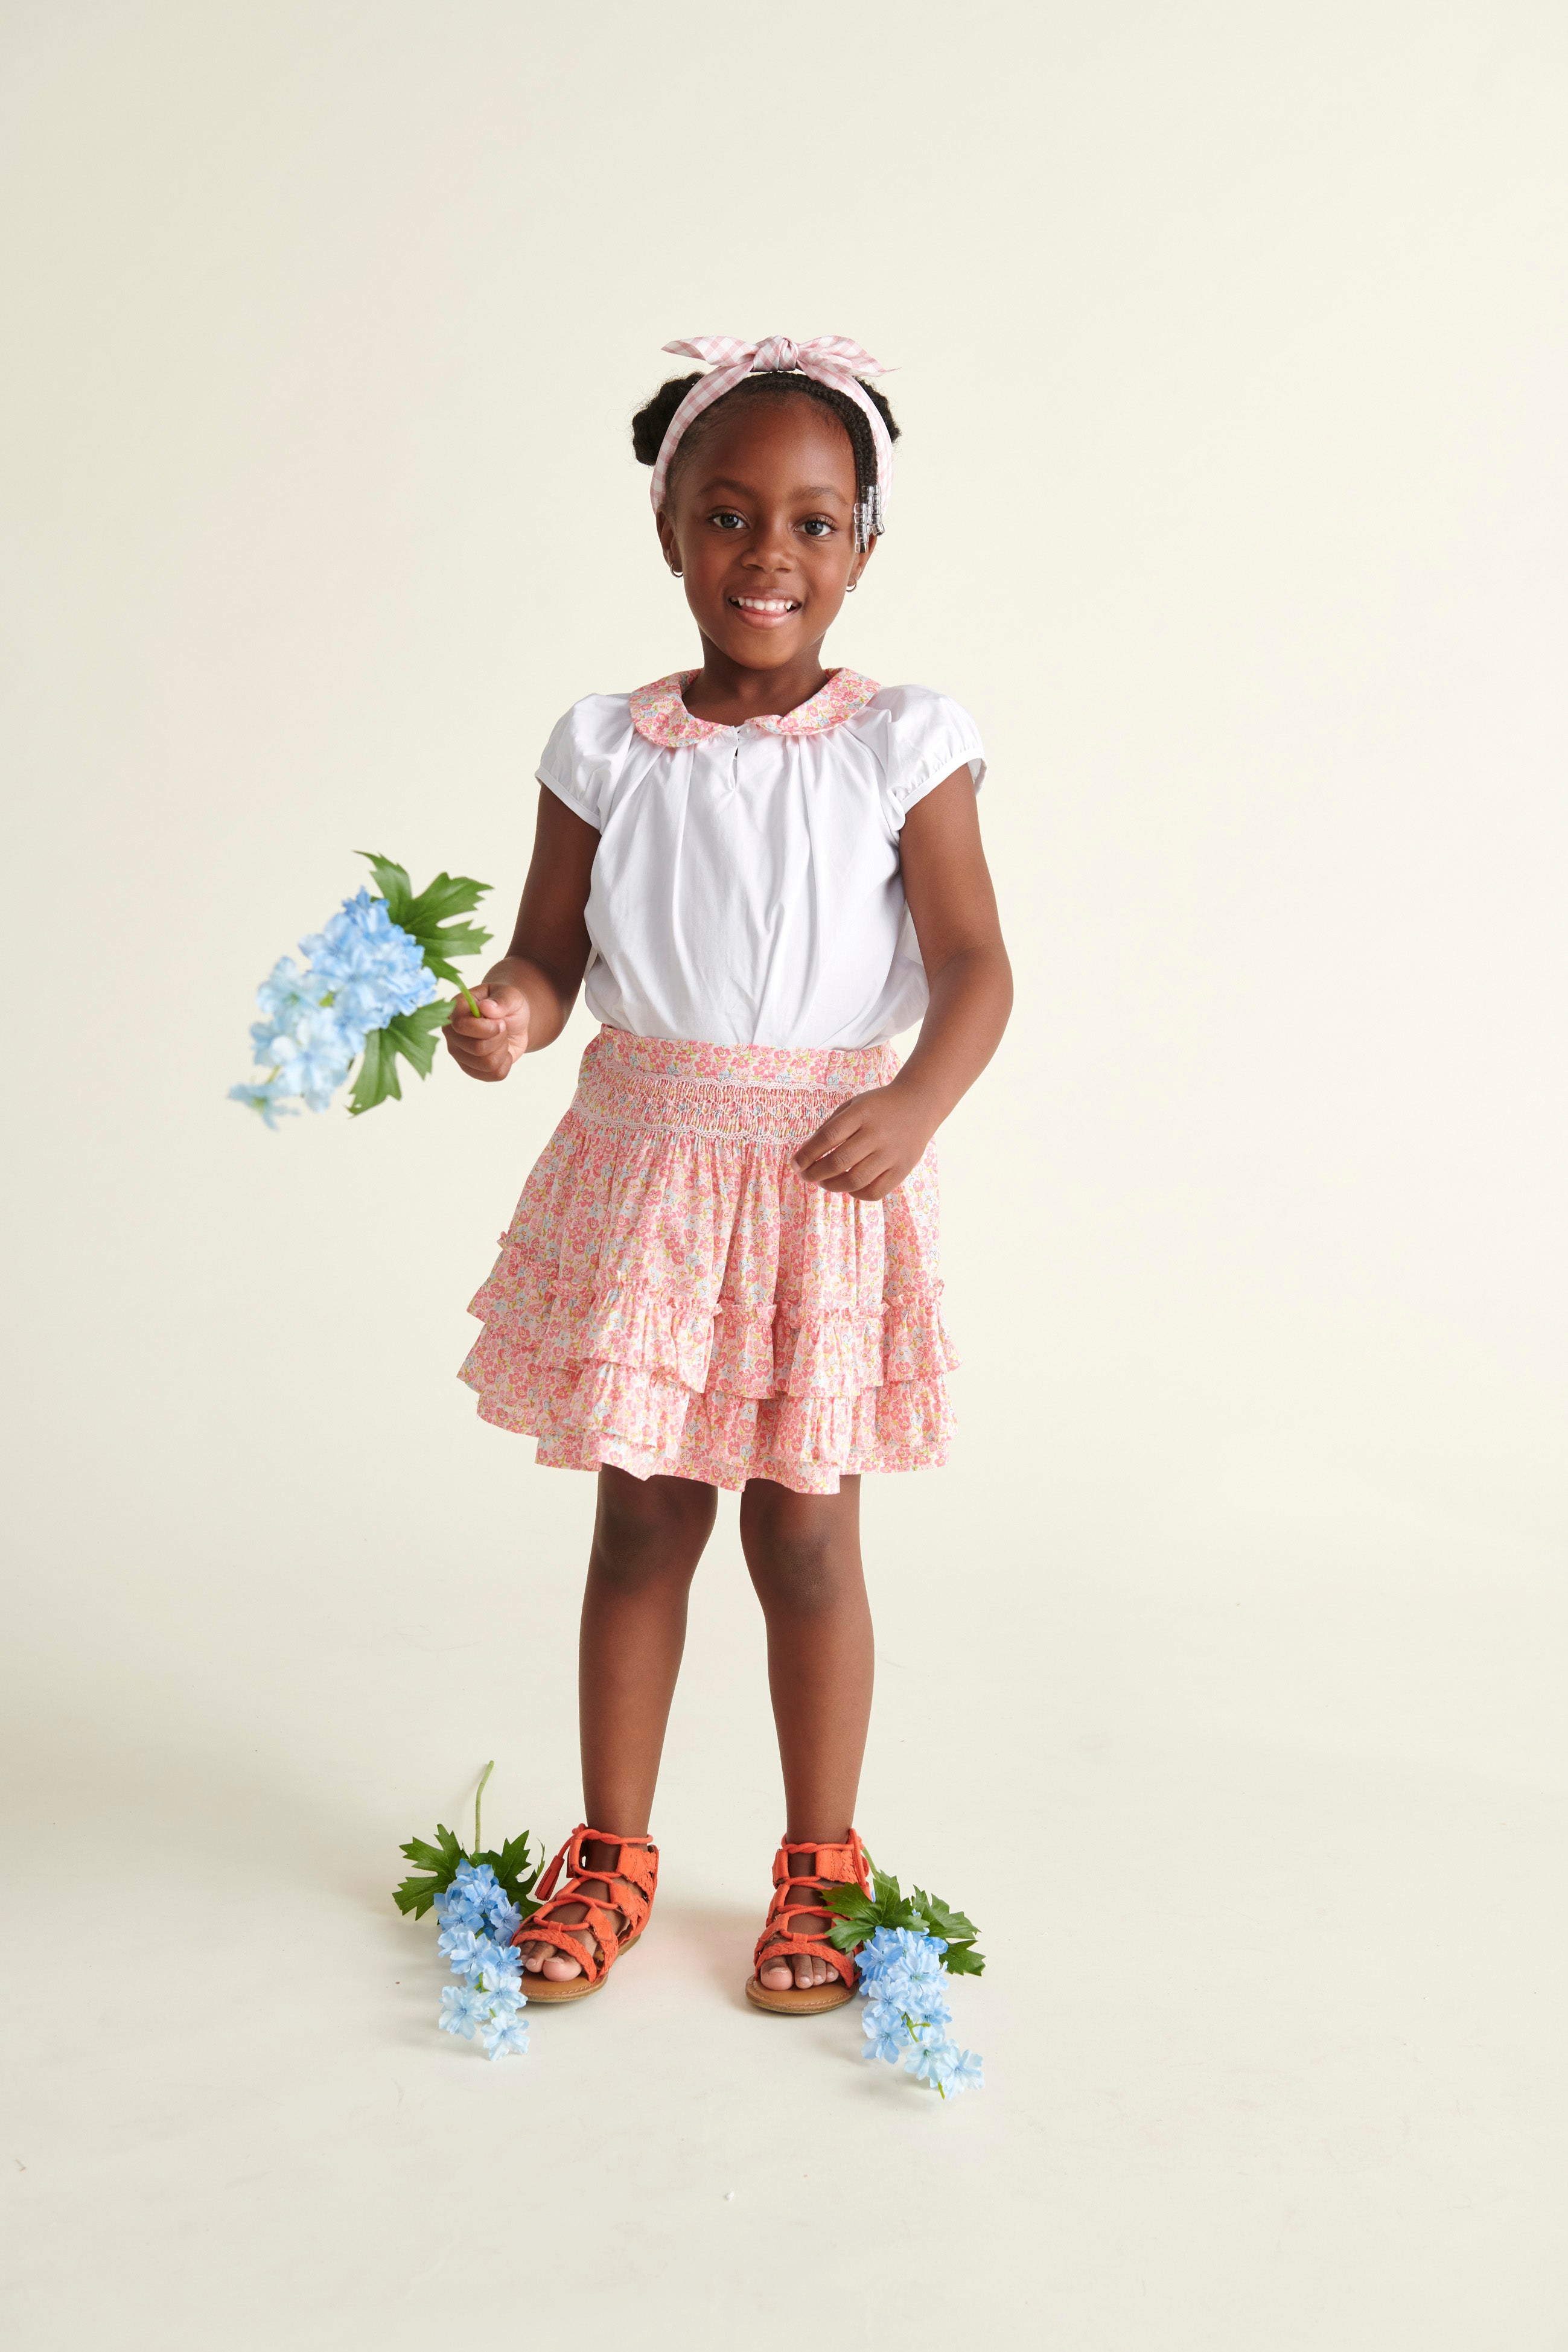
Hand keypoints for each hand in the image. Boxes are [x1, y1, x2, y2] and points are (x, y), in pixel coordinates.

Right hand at [443, 982, 529, 1080]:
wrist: (515, 1022)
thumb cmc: (508, 1005)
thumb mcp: (511, 996)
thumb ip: (501, 1000)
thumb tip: (486, 1007)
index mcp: (456, 1009)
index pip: (461, 1026)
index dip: (486, 1029)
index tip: (501, 1023)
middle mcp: (452, 1032)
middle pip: (477, 1048)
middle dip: (500, 1039)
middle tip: (503, 1029)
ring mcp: (458, 1052)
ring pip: (486, 1064)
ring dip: (503, 1052)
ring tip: (502, 1039)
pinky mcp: (469, 1068)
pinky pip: (492, 1075)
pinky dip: (505, 1064)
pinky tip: (503, 1052)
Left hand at [792, 1081, 936, 1200]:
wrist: (920, 1104)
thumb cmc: (878, 1106)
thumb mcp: (853, 1105)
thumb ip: (831, 1127)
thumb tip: (807, 1156)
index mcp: (862, 1113)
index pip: (827, 1137)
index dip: (806, 1154)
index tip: (794, 1163)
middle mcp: (877, 1134)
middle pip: (838, 1162)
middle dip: (814, 1173)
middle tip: (805, 1175)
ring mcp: (891, 1153)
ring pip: (855, 1180)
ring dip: (832, 1186)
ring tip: (824, 1182)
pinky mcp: (902, 1169)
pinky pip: (875, 1192)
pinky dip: (856, 1194)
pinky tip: (849, 1187)